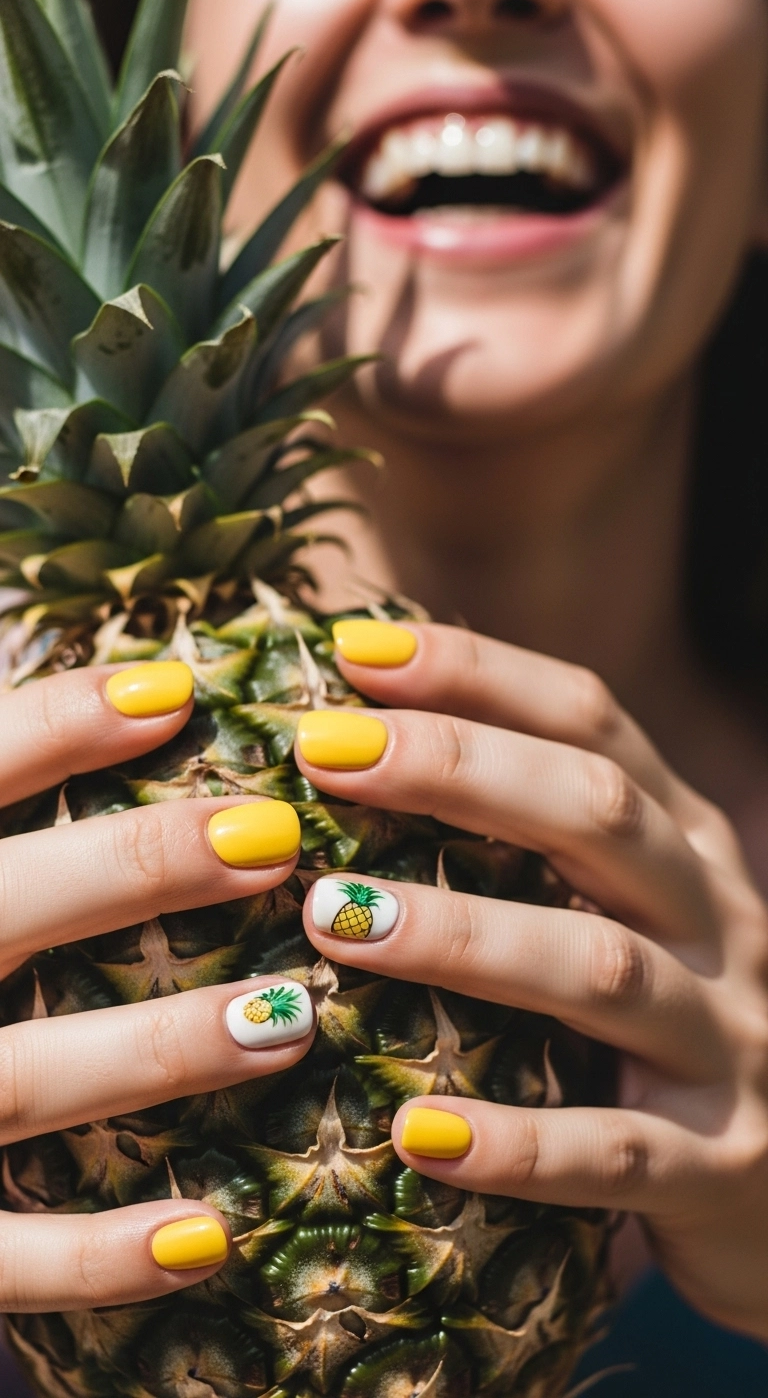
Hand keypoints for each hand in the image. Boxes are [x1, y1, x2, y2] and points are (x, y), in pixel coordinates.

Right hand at [0, 663, 314, 1312]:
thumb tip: (62, 668)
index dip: (60, 723)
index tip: (179, 692)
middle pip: (4, 909)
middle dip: (137, 868)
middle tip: (272, 837)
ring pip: (17, 1082)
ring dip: (156, 1053)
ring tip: (288, 1022)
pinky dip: (92, 1259)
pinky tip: (204, 1238)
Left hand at [296, 621, 767, 1341]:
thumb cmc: (663, 1028)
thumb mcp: (621, 911)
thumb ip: (528, 841)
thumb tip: (357, 749)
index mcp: (686, 844)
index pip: (591, 721)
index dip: (477, 673)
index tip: (352, 650)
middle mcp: (719, 922)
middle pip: (599, 813)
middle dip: (456, 769)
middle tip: (322, 753)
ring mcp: (729, 1043)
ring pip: (602, 969)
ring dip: (464, 937)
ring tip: (333, 919)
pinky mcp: (720, 1168)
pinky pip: (612, 1153)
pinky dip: (516, 1142)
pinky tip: (415, 1133)